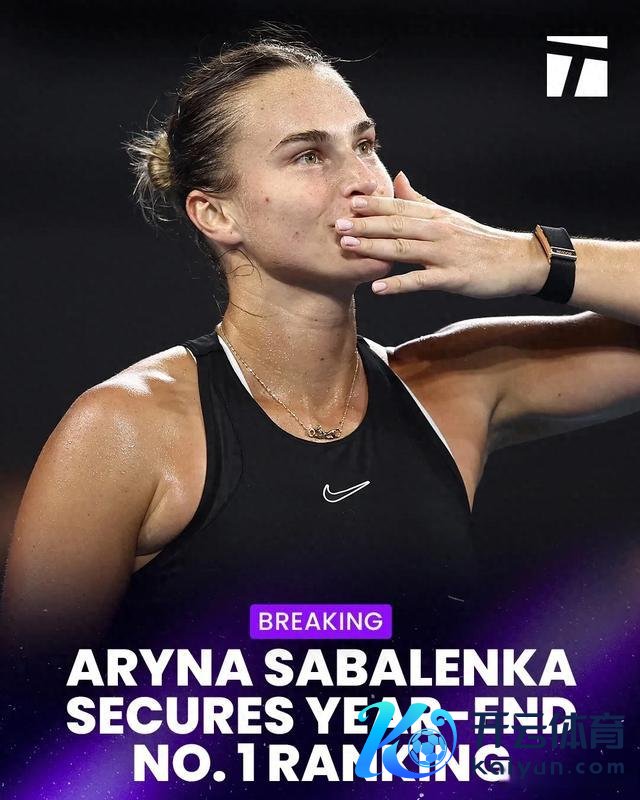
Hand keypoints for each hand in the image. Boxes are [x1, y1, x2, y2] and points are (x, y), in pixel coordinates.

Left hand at [335, 172, 548, 297]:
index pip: (399, 206)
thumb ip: (419, 200)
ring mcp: (445, 254)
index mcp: (435, 216)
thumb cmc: (480, 242)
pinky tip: (377, 288)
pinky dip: (398, 284)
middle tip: (336, 223)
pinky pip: (420, 281)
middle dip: (364, 224)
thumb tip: (397, 178)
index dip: (372, 204)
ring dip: (373, 247)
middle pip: (396, 224)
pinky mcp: (453, 277)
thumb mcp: (448, 217)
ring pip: (403, 248)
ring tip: (347, 247)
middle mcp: (437, 230)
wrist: (519, 262)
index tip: (346, 200)